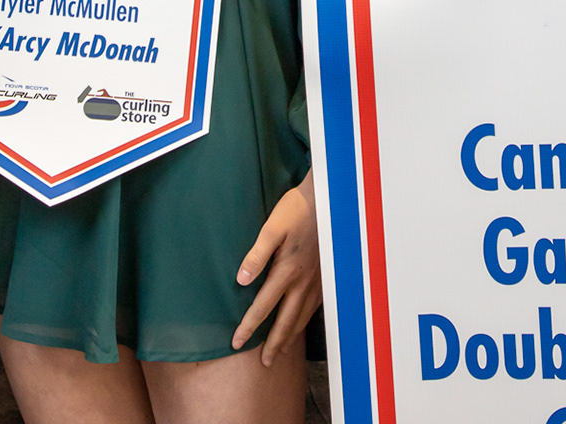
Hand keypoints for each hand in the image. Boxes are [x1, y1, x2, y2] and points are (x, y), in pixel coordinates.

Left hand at [231, 175, 321, 366]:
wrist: (328, 201)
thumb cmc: (296, 210)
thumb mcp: (272, 228)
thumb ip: (256, 255)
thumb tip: (241, 280)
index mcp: (286, 271)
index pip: (263, 307)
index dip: (249, 326)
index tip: (236, 343)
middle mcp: (303, 282)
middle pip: (285, 321)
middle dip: (273, 344)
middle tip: (264, 363)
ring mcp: (317, 282)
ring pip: (302, 318)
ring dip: (289, 337)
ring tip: (281, 353)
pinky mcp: (325, 277)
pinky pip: (314, 308)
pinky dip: (305, 322)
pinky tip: (300, 326)